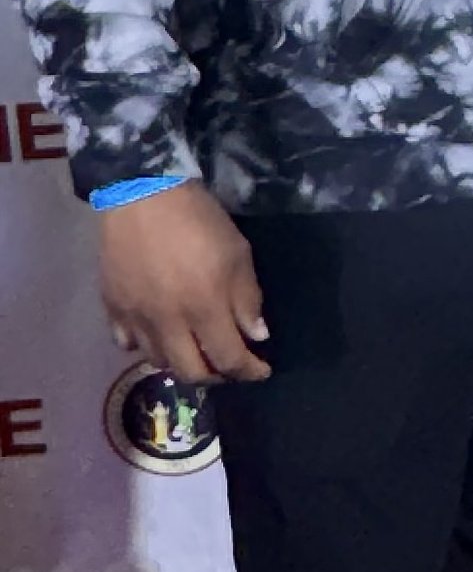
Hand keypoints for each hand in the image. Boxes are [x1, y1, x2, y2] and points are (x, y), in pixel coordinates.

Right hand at [98, 182, 269, 383]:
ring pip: (158, 362)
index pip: (228, 358)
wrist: (144, 196)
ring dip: (182, 363)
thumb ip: (247, 299)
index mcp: (204, 308)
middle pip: (191, 372)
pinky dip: (146, 348)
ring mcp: (135, 317)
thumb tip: (256, 335)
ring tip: (197, 351)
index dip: (248, 371)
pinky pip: (127, 343)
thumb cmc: (200, 221)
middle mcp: (167, 322)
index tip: (261, 371)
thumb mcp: (239, 254)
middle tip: (229, 365)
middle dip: (216, 375)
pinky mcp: (112, 308)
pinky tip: (159, 336)